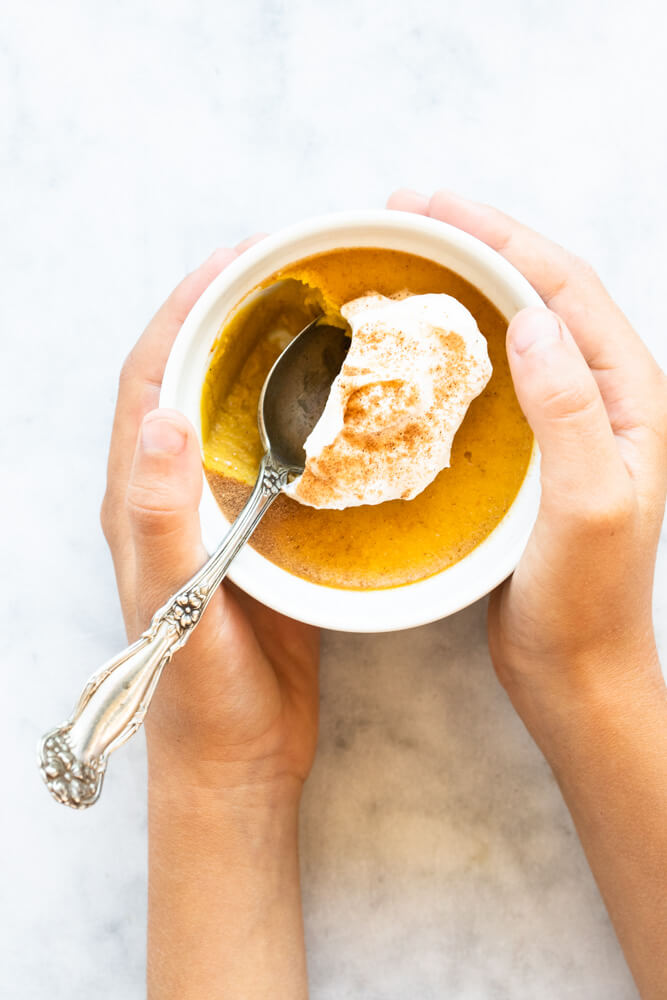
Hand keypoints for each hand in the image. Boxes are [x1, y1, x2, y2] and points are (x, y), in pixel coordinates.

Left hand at [100, 239, 319, 800]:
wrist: (239, 756)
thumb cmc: (201, 694)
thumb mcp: (178, 607)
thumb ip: (160, 519)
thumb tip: (160, 418)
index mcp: (139, 500)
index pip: (149, 380)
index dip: (184, 313)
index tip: (236, 263)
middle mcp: (173, 494)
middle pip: (192, 380)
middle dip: (229, 317)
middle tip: (287, 274)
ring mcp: (218, 512)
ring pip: (237, 413)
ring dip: (267, 358)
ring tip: (318, 317)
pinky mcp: (259, 535)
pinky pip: (278, 456)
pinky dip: (303, 416)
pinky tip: (342, 404)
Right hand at [387, 189, 666, 704]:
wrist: (575, 665)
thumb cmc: (587, 598)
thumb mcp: (586, 503)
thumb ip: (569, 410)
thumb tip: (532, 318)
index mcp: (631, 394)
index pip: (565, 287)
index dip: (499, 236)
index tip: (431, 206)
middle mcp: (604, 396)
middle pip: (540, 290)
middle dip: (476, 241)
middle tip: (405, 212)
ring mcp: (567, 419)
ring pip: (515, 325)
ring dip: (464, 281)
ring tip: (407, 255)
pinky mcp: (533, 447)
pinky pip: (495, 373)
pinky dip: (458, 339)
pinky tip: (422, 337)